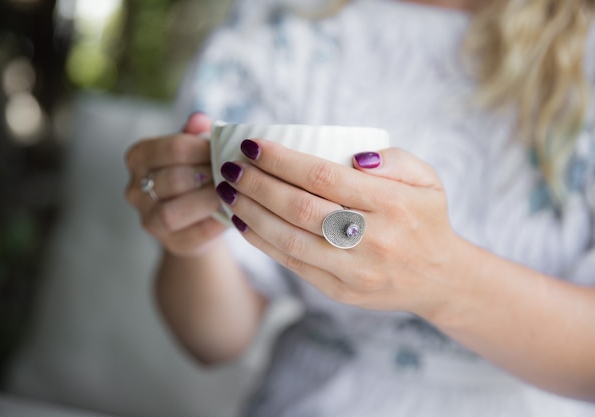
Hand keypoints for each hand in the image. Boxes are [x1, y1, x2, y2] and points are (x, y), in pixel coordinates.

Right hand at [125, 113, 226, 256]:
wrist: (200, 218)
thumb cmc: (198, 175)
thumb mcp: (196, 150)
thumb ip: (197, 134)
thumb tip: (200, 119)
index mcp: (139, 157)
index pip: (172, 148)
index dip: (204, 148)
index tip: (227, 148)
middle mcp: (135, 189)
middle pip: (173, 179)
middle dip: (208, 175)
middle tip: (234, 173)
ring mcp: (148, 219)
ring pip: (172, 211)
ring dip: (207, 200)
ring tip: (231, 192)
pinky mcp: (172, 243)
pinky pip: (193, 233)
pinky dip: (216, 223)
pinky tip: (233, 212)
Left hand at [216, 139, 462, 316]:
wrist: (438, 278)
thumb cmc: (424, 218)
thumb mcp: (426, 178)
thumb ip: (394, 159)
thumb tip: (353, 157)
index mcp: (394, 204)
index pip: (324, 176)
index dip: (283, 160)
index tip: (254, 146)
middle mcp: (373, 239)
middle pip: (300, 207)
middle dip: (257, 184)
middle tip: (231, 167)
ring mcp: (355, 270)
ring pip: (290, 239)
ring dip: (251, 213)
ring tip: (228, 191)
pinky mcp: (341, 291)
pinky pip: (293, 264)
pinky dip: (262, 241)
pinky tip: (243, 221)